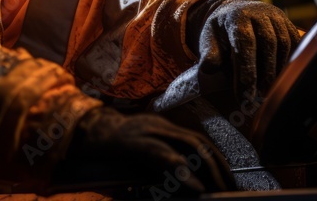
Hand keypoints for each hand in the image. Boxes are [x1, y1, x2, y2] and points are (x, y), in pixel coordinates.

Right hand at [58, 106, 234, 194]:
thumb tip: (183, 179)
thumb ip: (159, 158)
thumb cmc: (112, 144)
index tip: (229, 178)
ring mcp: (151, 132)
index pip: (199, 141)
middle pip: (200, 144)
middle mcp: (162, 126)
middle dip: (219, 167)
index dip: (217, 159)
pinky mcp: (139, 143)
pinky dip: (182, 171)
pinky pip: (165, 157)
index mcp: (164, 127)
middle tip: (230, 189)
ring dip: (208, 170)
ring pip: (190, 147)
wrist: (86, 131)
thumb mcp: (140, 147)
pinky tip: (194, 187)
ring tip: (218, 190)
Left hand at [189, 0, 301, 101]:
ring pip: (284, 43)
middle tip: (260, 96)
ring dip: (279, 69)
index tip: (245, 94)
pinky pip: (295, 42)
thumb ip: (209, 53)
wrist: (235, 11)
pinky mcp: (287, 23)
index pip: (245, 43)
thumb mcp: (208, 39)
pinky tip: (282, 77)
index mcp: (237, 17)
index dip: (247, 70)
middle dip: (266, 72)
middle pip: (268, 43)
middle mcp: (259, 13)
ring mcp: (276, 16)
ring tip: (271, 90)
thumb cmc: (221, 31)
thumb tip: (208, 68)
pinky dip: (291, 60)